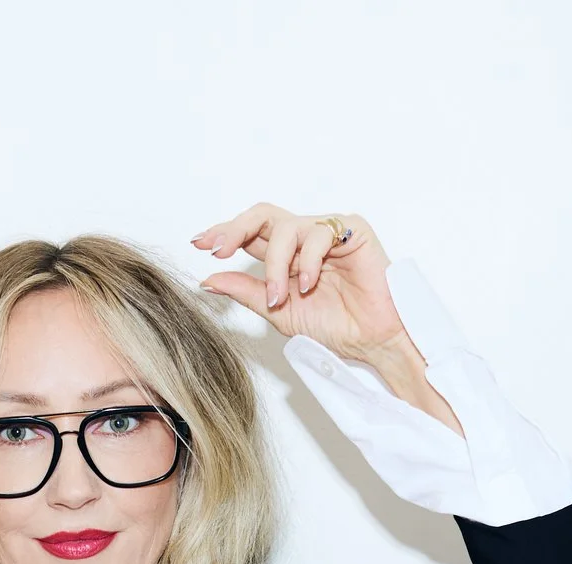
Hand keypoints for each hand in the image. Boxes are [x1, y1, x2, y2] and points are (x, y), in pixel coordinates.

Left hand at [191, 203, 405, 358]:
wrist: (372, 341)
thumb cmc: (335, 327)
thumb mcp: (278, 311)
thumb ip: (246, 292)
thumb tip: (207, 280)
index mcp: (285, 255)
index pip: (250, 234)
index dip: (224, 234)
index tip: (199, 244)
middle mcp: (304, 239)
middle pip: (263, 215)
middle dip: (235, 229)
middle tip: (218, 250)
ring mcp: (328, 232)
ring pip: (287, 228)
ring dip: (275, 265)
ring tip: (279, 296)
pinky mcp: (353, 230)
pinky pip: (320, 234)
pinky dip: (308, 262)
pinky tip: (309, 286)